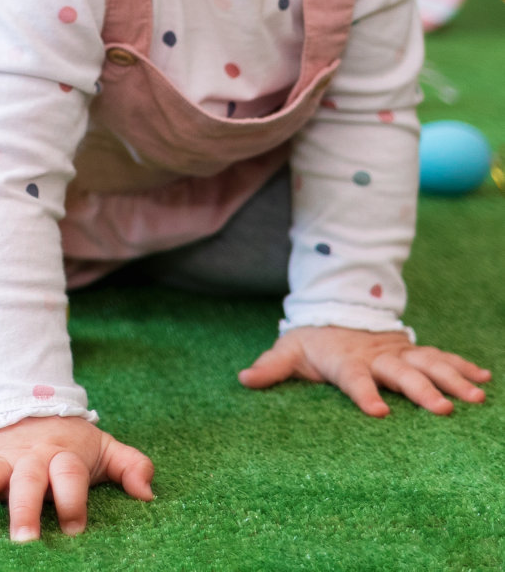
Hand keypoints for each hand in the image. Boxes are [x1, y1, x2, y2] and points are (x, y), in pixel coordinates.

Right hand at [0, 414, 153, 540]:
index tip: (75, 529)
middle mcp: (26, 459)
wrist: (28, 407)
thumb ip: (129, 465)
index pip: (67, 475)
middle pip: (25, 480)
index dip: (73, 499)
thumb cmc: (68, 443)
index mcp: (60, 456)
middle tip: (24, 540)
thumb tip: (150, 493)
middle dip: (24, 509)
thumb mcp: (102, 449)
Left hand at [238, 326, 491, 416]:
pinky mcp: (412, 352)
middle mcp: (376, 356)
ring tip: (475, 397)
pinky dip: (462, 366)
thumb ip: (271, 366)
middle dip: (422, 390)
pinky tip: (484, 379)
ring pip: (428, 364)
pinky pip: (441, 358)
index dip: (364, 393)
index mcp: (345, 359)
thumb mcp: (289, 350)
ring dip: (451, 379)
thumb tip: (243, 379)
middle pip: (401, 373)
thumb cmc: (312, 340)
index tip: (378, 412)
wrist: (336, 311)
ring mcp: (398, 353)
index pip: (354, 378)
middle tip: (443, 409)